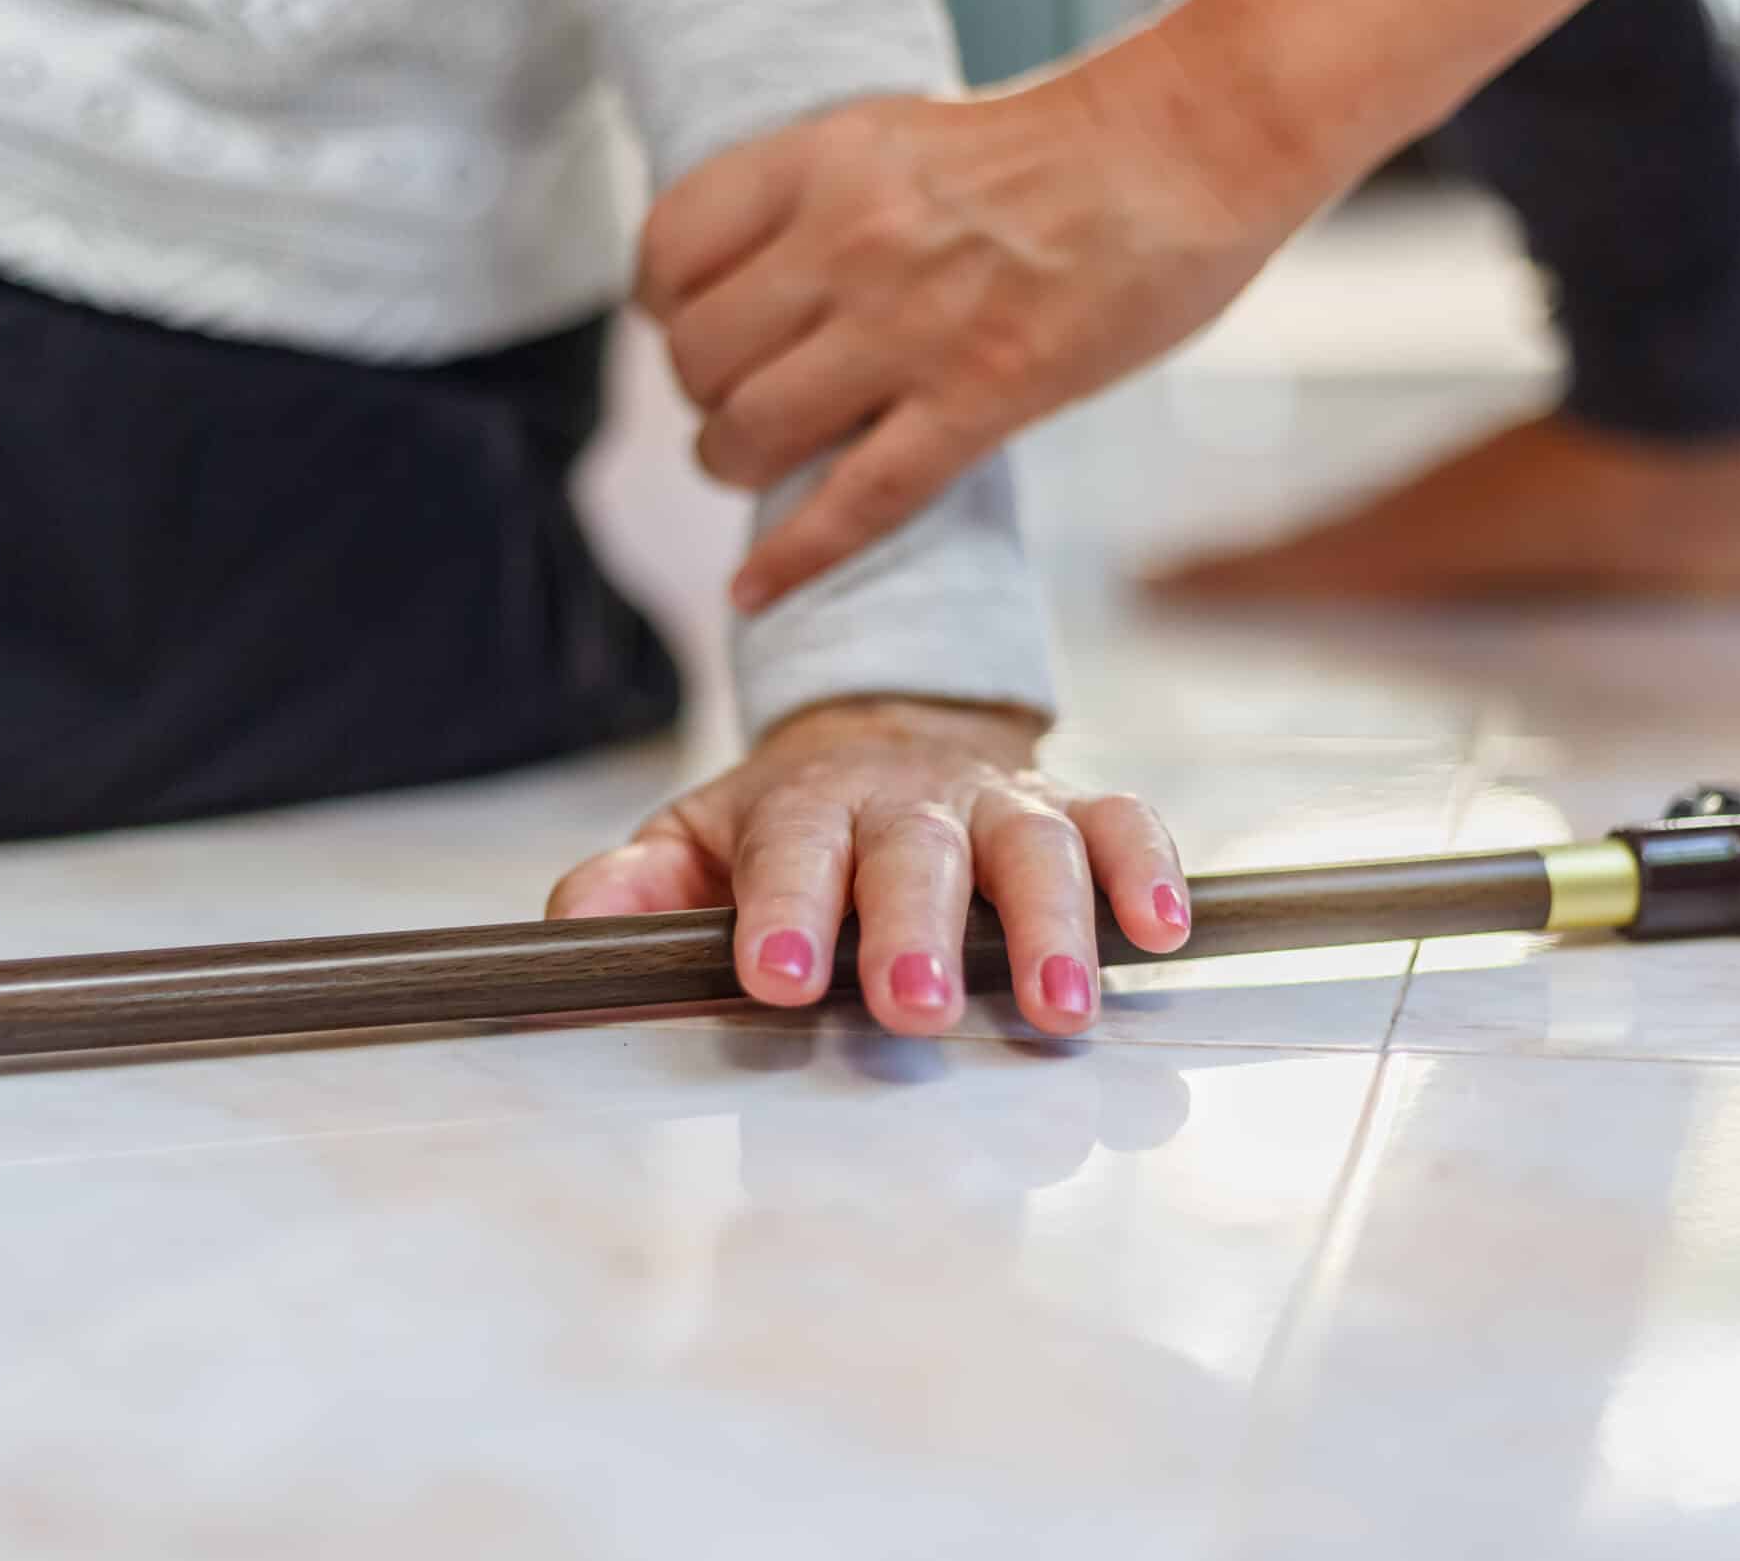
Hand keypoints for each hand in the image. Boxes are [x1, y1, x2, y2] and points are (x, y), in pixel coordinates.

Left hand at [547, 697, 1191, 1037]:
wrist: (885, 732)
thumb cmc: (791, 824)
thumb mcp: (695, 842)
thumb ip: (632, 886)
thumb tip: (576, 927)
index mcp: (803, 807)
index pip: (791, 856)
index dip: (785, 913)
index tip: (777, 975)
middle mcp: (907, 799)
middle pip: (917, 854)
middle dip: (917, 929)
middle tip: (915, 1006)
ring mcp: (997, 802)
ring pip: (1033, 845)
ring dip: (1049, 923)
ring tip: (1057, 1008)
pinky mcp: (1072, 810)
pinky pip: (1124, 821)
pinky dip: (1148, 869)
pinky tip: (1163, 931)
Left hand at [640, 34, 1310, 610]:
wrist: (1188, 146)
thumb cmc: (1059, 147)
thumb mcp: (899, 138)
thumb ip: (821, 205)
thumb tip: (752, 292)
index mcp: (824, 159)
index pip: (668, 253)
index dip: (663, 308)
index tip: (689, 326)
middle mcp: (850, 238)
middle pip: (699, 357)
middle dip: (704, 397)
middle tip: (743, 402)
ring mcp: (912, 325)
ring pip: (752, 432)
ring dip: (735, 464)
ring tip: (758, 462)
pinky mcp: (981, 398)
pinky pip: (854, 503)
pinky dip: (790, 559)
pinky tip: (750, 590)